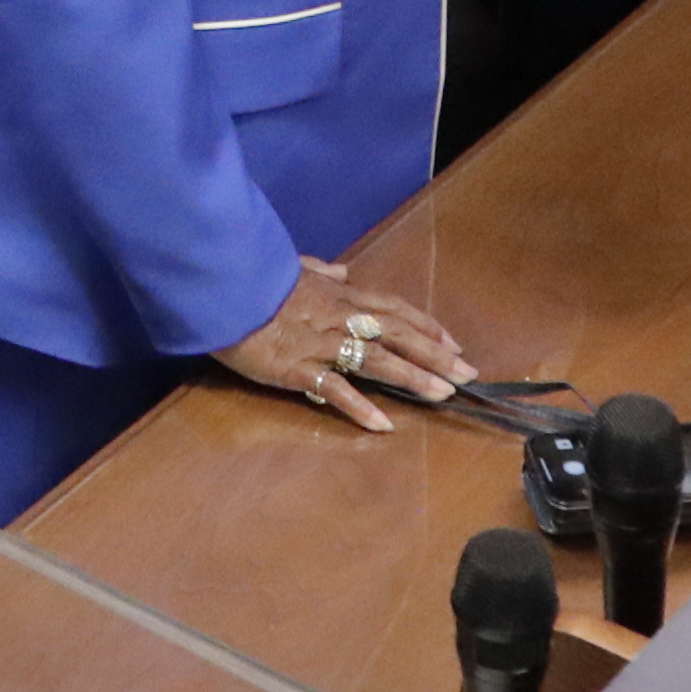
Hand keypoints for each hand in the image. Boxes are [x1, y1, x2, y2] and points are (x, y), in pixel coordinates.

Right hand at [210, 258, 476, 431]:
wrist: (222, 286)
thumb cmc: (255, 278)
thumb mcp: (292, 268)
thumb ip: (320, 271)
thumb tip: (342, 269)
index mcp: (339, 296)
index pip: (393, 310)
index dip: (426, 327)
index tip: (453, 344)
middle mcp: (339, 318)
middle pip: (397, 334)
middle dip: (435, 355)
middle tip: (468, 375)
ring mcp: (320, 343)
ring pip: (376, 359)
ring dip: (411, 378)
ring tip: (441, 396)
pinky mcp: (297, 366)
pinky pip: (334, 388)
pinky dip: (360, 405)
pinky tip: (383, 423)